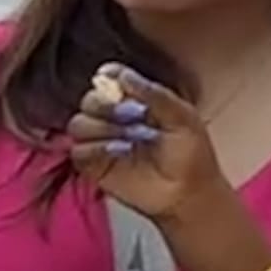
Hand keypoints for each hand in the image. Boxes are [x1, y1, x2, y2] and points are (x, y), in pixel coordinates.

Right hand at [64, 65, 229, 222]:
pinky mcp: (94, 167)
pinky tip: (120, 151)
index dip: (107, 77)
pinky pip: (78, 151)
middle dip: (104, 103)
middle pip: (88, 100)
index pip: (110, 81)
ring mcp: (102, 143)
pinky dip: (96, 148)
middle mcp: (115, 120)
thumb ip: (154, 94)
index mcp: (136, 102)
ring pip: (78, 124)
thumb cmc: (191, 156)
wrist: (189, 194)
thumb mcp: (182, 117)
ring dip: (101, 126)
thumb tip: (122, 76)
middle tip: (132, 113)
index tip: (109, 76)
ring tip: (129, 137)